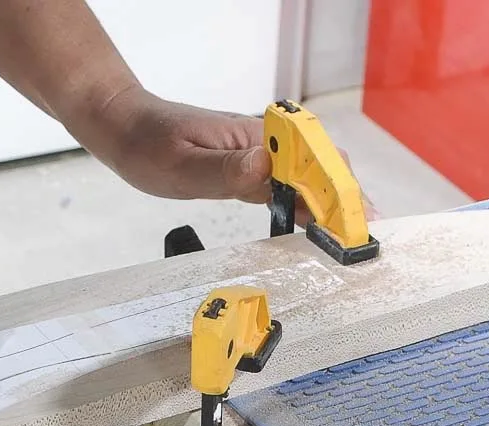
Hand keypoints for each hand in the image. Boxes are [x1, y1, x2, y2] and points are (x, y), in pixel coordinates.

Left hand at [84, 85, 376, 218]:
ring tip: (351, 233)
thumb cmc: (149, 144)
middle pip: (318, 167)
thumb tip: (266, 168)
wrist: (126, 128)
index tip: (350, 217)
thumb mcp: (182, 165)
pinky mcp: (247, 167)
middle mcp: (263, 142)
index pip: (310, 160)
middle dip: (344, 198)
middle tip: (363, 235)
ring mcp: (257, 154)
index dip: (335, 189)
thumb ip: (224, 171)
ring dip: (329, 203)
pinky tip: (314, 223)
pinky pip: (285, 185)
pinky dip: (304, 204)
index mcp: (255, 138)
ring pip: (306, 177)